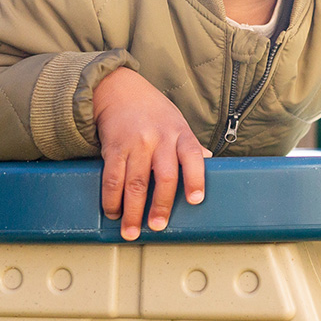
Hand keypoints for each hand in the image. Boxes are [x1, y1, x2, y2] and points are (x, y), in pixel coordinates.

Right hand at [93, 67, 209, 240]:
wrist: (119, 90)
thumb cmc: (153, 112)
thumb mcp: (178, 123)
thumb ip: (189, 146)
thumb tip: (209, 162)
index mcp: (180, 133)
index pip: (193, 156)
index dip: (196, 179)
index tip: (196, 200)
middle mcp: (159, 138)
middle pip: (164, 176)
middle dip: (161, 205)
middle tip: (157, 226)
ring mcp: (136, 143)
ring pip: (136, 183)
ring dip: (132, 211)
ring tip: (131, 230)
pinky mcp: (114, 148)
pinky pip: (112, 178)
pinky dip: (111, 199)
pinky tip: (113, 212)